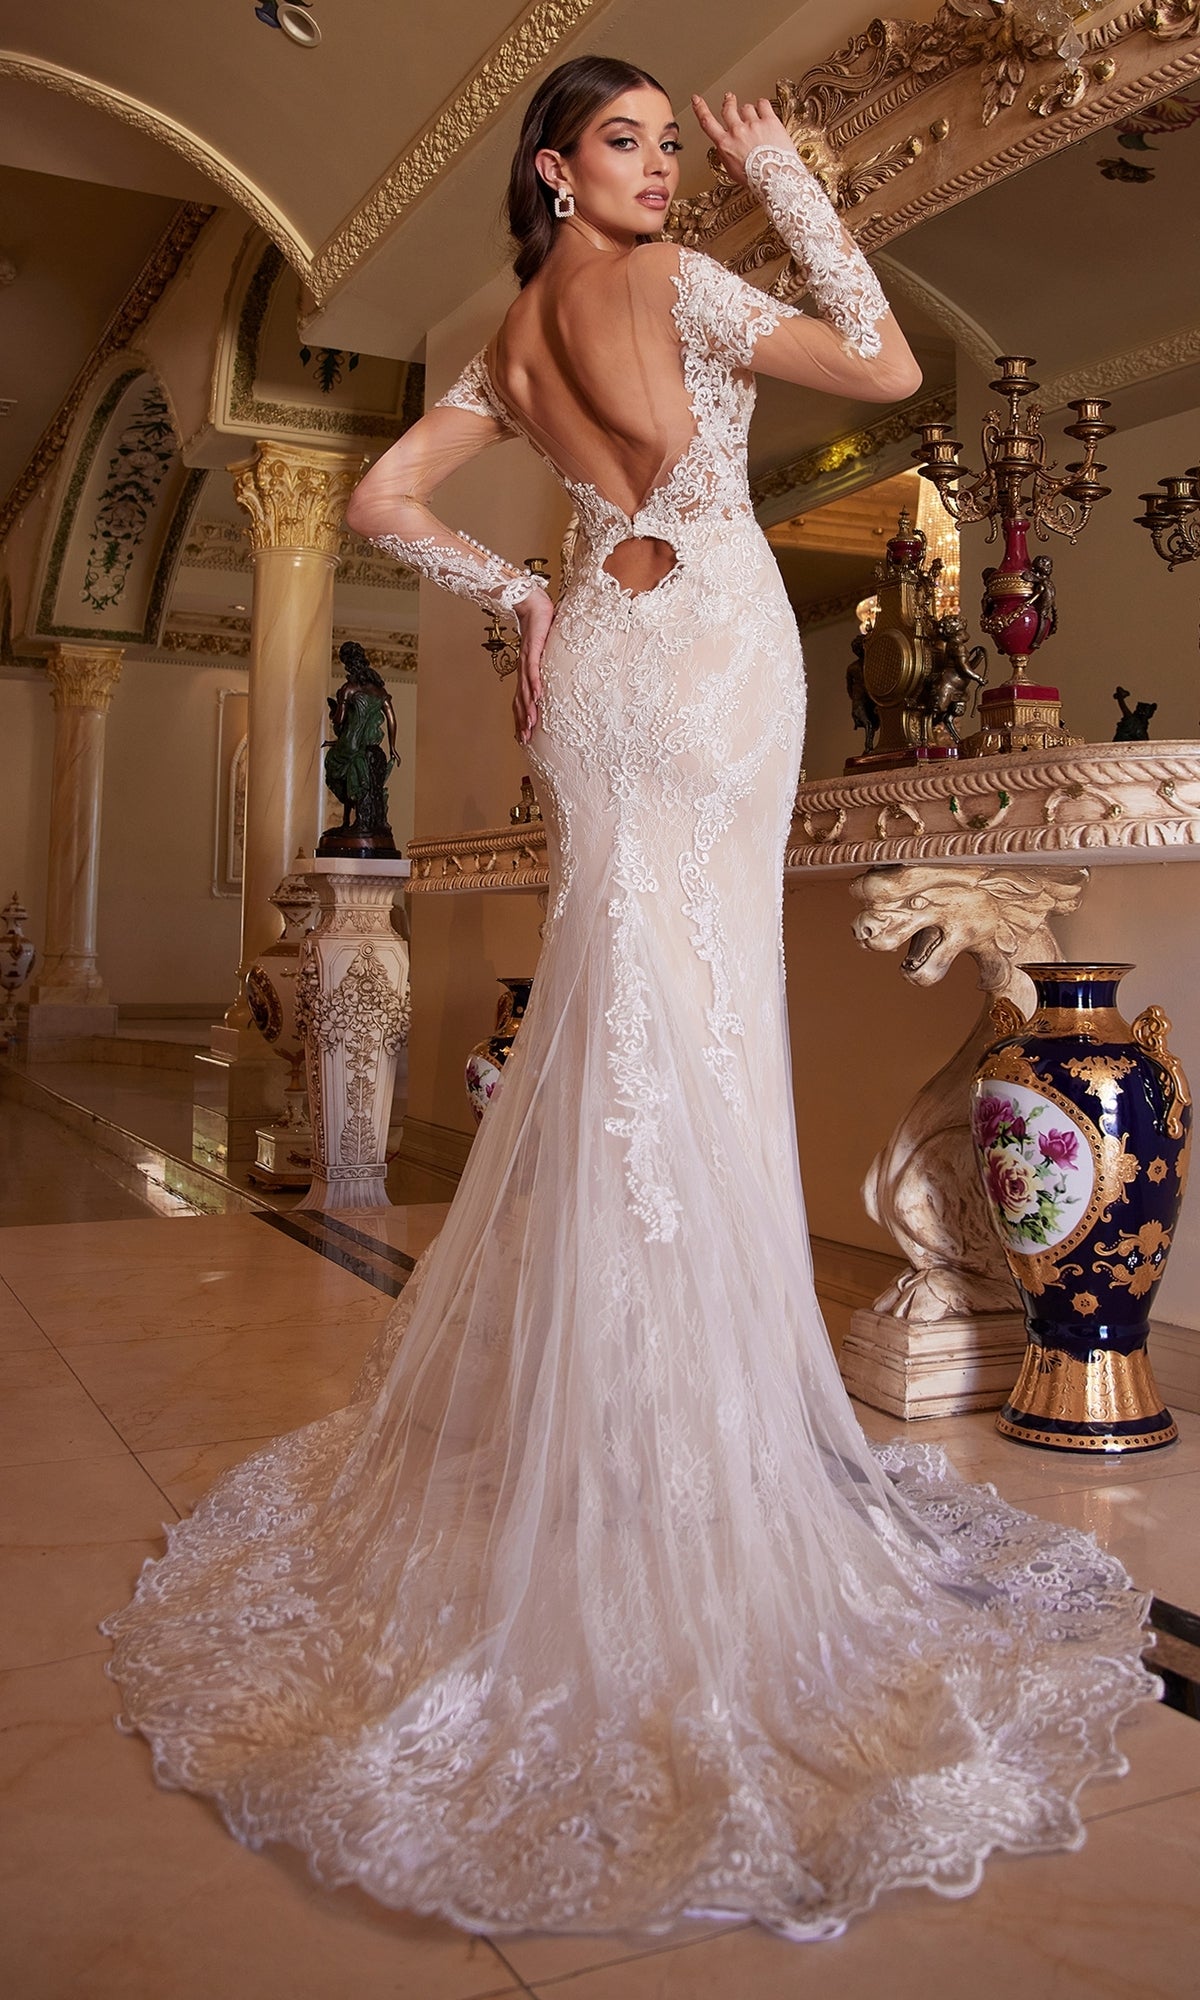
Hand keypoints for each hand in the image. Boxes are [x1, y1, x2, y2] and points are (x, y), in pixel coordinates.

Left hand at [512, 588, 553, 745]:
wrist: (532, 604)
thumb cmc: (540, 627)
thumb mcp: (547, 652)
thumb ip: (551, 666)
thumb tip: (562, 678)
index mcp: (525, 672)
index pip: (521, 700)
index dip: (521, 719)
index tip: (523, 736)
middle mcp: (523, 670)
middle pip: (520, 701)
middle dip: (522, 721)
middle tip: (525, 740)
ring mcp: (526, 660)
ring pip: (525, 690)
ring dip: (528, 708)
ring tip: (531, 726)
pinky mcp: (532, 650)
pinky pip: (532, 670)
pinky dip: (534, 684)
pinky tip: (537, 697)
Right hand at [691, 92, 795, 186]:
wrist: (775, 178)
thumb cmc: (756, 180)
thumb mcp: (732, 171)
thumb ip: (726, 155)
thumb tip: (724, 147)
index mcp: (725, 144)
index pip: (707, 122)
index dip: (700, 109)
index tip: (696, 100)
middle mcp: (737, 131)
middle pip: (728, 109)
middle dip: (728, 102)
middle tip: (729, 98)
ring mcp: (753, 124)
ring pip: (747, 107)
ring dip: (749, 110)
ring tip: (754, 116)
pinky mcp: (769, 121)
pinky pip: (763, 104)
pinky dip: (762, 105)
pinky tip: (763, 109)